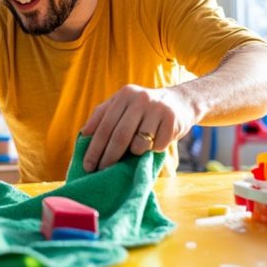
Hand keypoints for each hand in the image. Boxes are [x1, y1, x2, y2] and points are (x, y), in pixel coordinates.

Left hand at [79, 84, 196, 172]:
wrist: (182, 101)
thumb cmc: (144, 108)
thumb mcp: (124, 104)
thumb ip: (103, 115)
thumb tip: (84, 133)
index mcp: (124, 95)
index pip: (104, 125)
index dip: (94, 148)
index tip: (87, 165)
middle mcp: (140, 99)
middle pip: (120, 136)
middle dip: (108, 157)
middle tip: (101, 171)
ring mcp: (158, 109)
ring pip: (139, 144)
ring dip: (134, 152)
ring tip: (136, 150)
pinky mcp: (172, 122)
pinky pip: (156, 147)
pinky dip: (152, 150)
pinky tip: (154, 143)